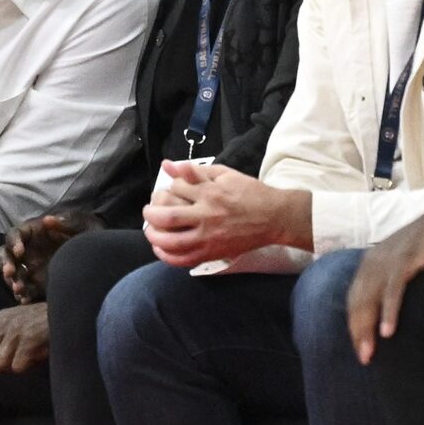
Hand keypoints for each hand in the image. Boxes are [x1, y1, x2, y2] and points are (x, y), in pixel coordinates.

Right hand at [0, 210, 99, 302]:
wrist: (103, 256)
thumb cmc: (91, 233)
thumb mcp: (84, 224)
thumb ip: (67, 221)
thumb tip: (47, 220)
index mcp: (34, 232)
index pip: (15, 234)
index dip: (13, 242)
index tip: (20, 251)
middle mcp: (29, 250)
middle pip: (6, 255)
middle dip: (5, 263)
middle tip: (10, 273)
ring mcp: (31, 268)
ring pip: (12, 275)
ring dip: (12, 281)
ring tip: (19, 290)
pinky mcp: (37, 284)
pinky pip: (25, 290)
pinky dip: (23, 295)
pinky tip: (26, 300)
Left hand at [0, 302, 50, 373]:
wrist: (68, 310)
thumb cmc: (44, 319)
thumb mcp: (18, 318)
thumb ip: (2, 332)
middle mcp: (3, 324)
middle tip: (11, 365)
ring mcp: (15, 332)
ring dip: (13, 367)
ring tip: (26, 359)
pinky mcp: (28, 341)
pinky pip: (17, 367)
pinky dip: (27, 367)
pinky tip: (36, 358)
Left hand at [141, 162, 307, 267]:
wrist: (274, 217)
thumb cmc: (250, 193)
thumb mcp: (224, 174)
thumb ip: (195, 171)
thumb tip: (168, 165)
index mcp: (210, 193)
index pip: (176, 189)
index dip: (168, 188)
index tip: (169, 190)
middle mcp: (207, 216)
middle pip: (167, 217)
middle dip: (151, 214)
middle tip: (149, 211)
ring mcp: (209, 238)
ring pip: (171, 242)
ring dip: (154, 236)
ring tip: (151, 230)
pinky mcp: (212, 253)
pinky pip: (183, 260)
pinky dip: (167, 257)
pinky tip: (161, 249)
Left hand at [346, 215, 423, 364]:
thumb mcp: (407, 263)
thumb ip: (397, 283)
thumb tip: (397, 311)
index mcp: (371, 264)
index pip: (355, 300)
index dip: (355, 325)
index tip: (361, 349)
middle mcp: (373, 263)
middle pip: (357, 303)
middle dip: (357, 333)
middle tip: (364, 359)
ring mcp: (388, 261)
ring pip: (370, 299)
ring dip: (367, 329)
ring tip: (369, 353)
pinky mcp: (407, 261)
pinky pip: (393, 291)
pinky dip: (389, 311)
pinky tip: (388, 331)